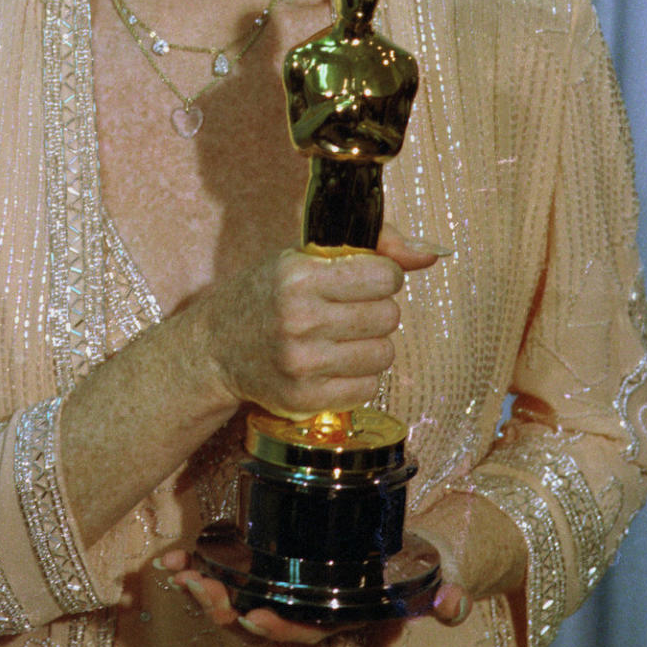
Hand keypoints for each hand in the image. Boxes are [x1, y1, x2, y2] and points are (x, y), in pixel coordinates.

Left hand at [154, 551, 471, 646]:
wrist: (417, 553)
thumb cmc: (425, 570)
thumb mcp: (441, 580)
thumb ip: (448, 597)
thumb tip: (452, 605)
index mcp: (340, 616)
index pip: (308, 630)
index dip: (282, 627)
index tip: (259, 616)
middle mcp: (307, 607)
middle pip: (259, 618)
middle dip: (226, 607)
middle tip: (201, 589)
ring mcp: (286, 587)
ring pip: (237, 599)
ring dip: (204, 588)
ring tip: (177, 571)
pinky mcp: (272, 562)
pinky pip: (230, 571)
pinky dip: (200, 565)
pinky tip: (173, 556)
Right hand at [195, 224, 443, 420]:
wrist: (214, 348)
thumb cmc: (265, 295)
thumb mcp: (305, 256)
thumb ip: (373, 248)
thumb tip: (432, 253)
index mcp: (298, 275)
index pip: (383, 276)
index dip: (381, 277)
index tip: (364, 280)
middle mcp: (299, 318)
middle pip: (388, 316)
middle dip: (376, 311)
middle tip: (349, 311)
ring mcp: (302, 363)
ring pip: (384, 354)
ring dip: (370, 346)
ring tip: (341, 338)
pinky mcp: (305, 399)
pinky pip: (368, 388)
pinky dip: (358, 377)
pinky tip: (334, 364)